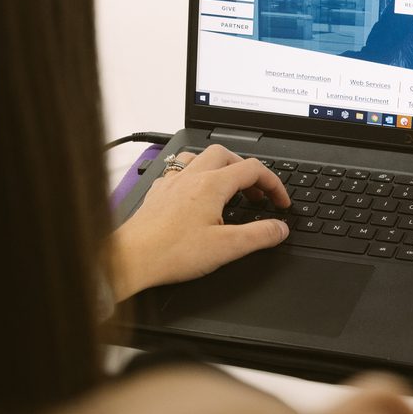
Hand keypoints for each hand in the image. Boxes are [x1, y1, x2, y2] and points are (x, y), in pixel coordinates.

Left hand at [106, 145, 290, 298]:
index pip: (253, 169)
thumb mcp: (226, 247)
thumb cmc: (171, 252)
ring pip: (199, 157)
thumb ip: (259, 235)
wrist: (131, 258)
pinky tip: (194, 194)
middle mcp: (191, 177)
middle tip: (257, 193)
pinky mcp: (157, 194)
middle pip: (227, 154)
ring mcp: (171, 182)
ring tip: (228, 186)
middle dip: (247, 170)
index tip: (281, 202)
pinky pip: (178, 171)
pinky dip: (194, 176)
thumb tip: (280, 228)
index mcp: (212, 185)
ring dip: (219, 166)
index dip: (274, 184)